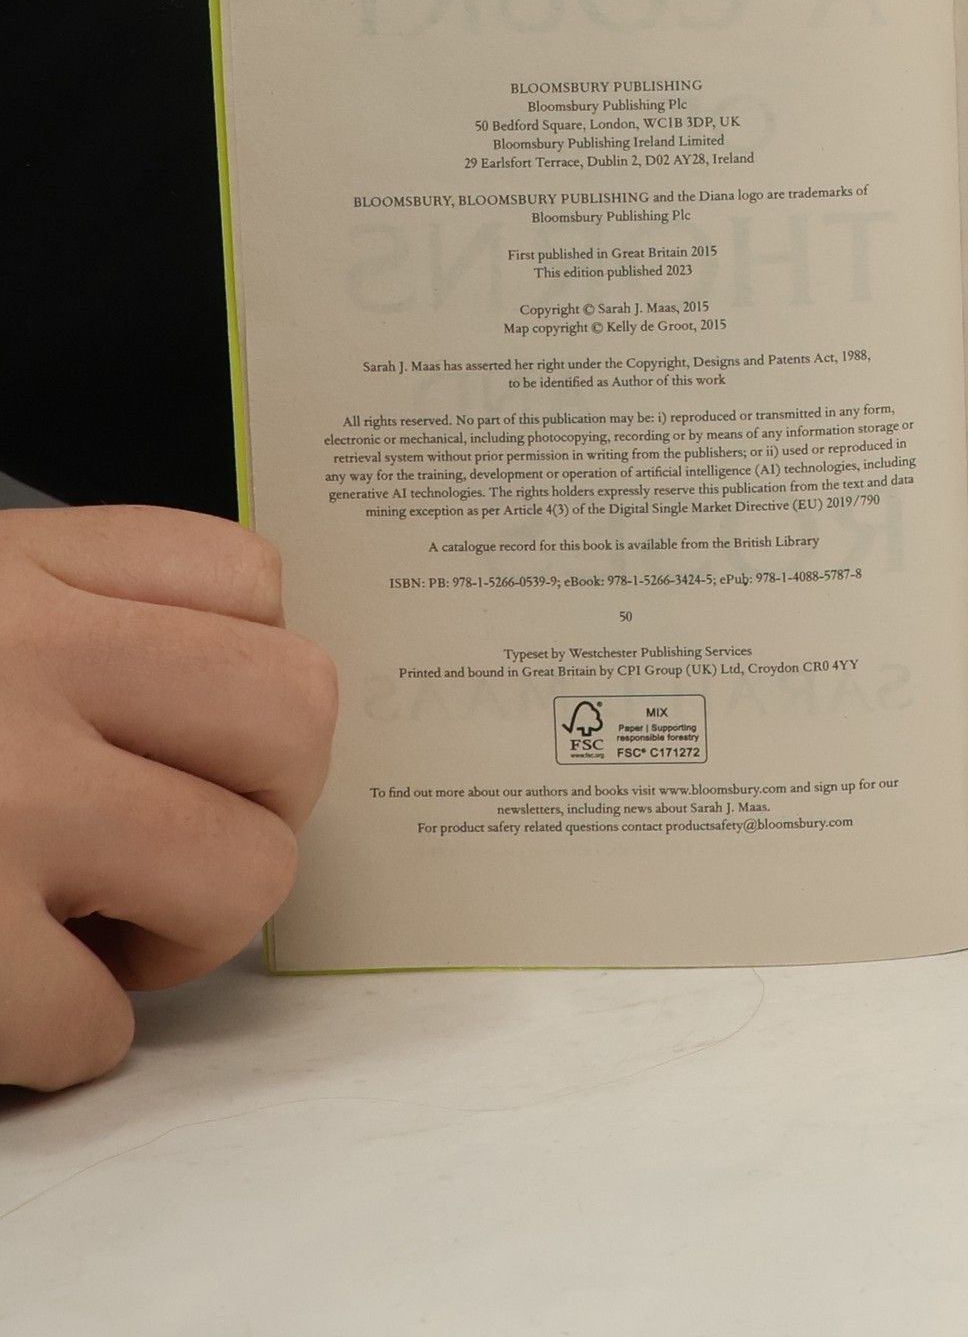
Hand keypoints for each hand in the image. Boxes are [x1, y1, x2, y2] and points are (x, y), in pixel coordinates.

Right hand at [0, 506, 336, 1090]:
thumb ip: (70, 618)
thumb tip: (221, 690)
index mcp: (17, 573)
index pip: (246, 578)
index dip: (246, 664)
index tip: (204, 724)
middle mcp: (24, 662)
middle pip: (296, 713)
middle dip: (265, 797)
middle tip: (182, 836)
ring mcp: (0, 800)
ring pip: (246, 871)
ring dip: (192, 928)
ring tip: (97, 926)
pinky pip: (99, 1018)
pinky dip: (67, 1036)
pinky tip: (11, 1002)